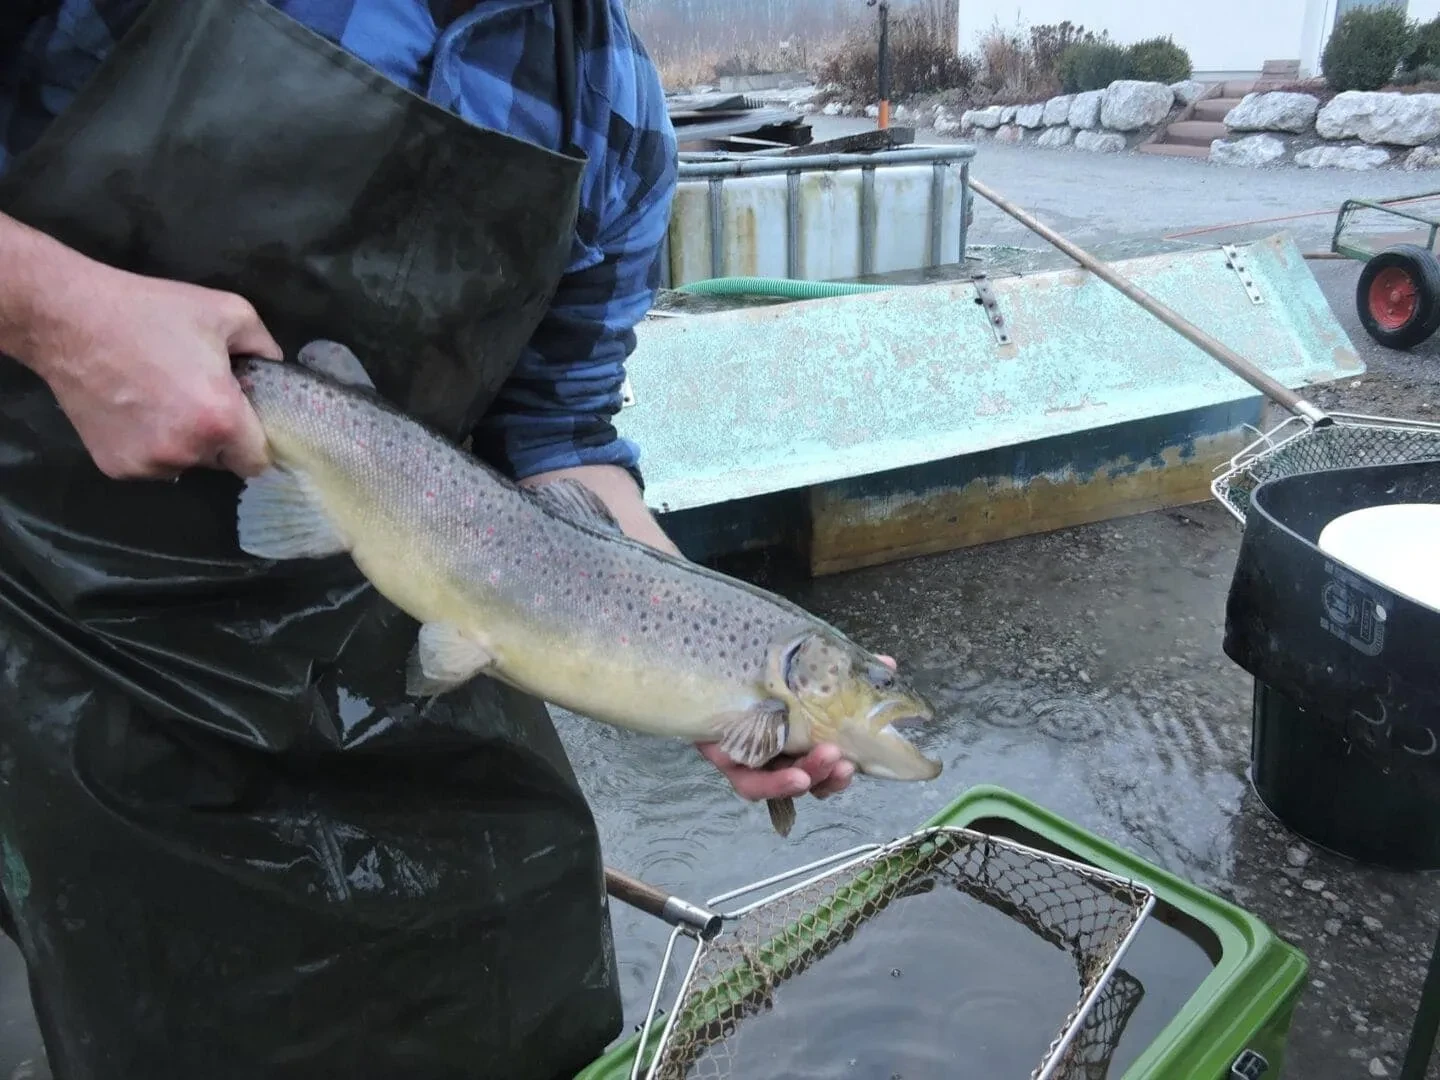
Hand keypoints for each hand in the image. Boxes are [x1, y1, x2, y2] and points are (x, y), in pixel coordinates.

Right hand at [23, 260, 280, 479]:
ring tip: (164, 397)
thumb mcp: (228, 313)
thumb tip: (274, 369)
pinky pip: (151, 463)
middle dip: (221, 435)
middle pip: (223, 461)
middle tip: (201, 395)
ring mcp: (147, 464)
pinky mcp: (115, 467)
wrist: (67, 319)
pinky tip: (137, 408)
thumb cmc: (150, 312)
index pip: (259, 461)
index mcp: (219, 420)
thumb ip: (264, 347)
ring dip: (185, 441)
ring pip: (186, 464)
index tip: (248, 419)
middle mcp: (185, 453)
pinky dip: (151, 444)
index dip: (259, 440)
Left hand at [698, 655, 897, 802]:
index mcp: (794, 738)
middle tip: (846, 763)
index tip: (861, 764)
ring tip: (827, 760)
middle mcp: (773, 754)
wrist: (701, 658)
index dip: (841, 772)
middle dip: (828, 776)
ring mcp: (749, 759)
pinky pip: (749, 782)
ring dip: (810, 777)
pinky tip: (795, 777)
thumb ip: (840, 671)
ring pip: (782, 785)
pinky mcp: (725, 758)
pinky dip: (774, 783)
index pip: (824, 765)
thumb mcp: (801, 666)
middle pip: (806, 780)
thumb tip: (888, 664)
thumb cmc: (754, 668)